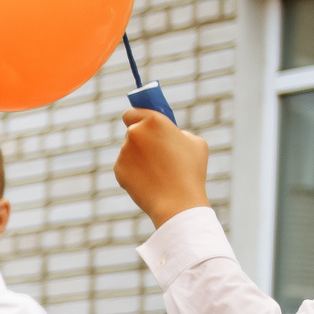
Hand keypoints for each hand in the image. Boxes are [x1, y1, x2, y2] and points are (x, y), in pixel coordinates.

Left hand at [114, 109, 212, 227]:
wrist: (177, 202)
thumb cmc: (190, 171)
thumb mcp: (194, 142)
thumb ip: (177, 133)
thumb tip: (168, 134)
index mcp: (154, 121)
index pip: (133, 111)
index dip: (137, 116)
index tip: (140, 121)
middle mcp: (134, 133)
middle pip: (132, 131)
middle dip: (142, 138)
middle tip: (157, 150)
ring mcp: (124, 152)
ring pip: (129, 150)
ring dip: (139, 156)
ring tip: (159, 170)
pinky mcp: (118, 169)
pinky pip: (126, 166)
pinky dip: (134, 171)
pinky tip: (150, 180)